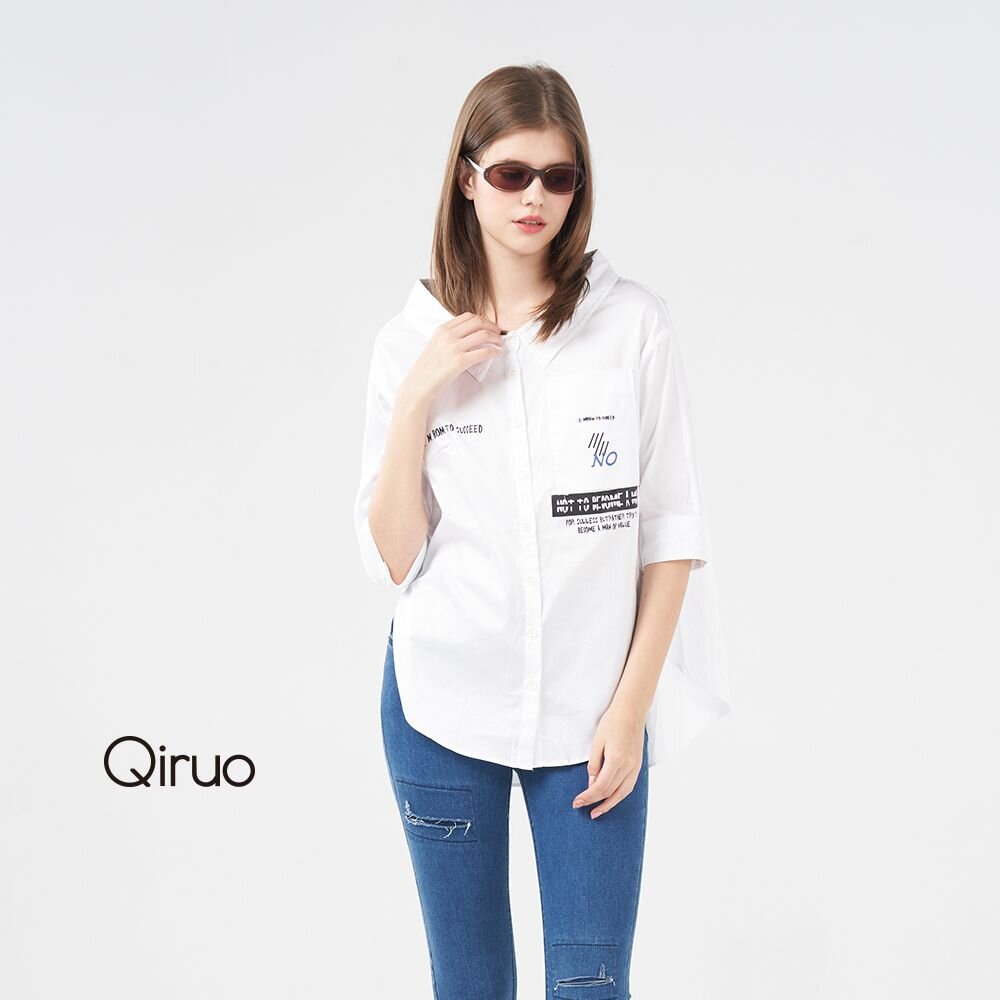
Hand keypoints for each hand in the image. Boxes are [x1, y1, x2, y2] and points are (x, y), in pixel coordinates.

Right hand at [400, 312, 503, 406]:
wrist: (419, 384)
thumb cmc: (427, 368)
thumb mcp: (435, 345)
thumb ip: (449, 338)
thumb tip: (468, 336)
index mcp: (442, 330)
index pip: (467, 316)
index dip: (482, 320)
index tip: (488, 326)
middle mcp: (448, 335)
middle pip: (478, 322)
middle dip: (491, 326)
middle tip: (497, 334)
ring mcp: (454, 347)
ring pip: (483, 334)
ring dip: (495, 338)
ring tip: (499, 344)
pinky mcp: (460, 361)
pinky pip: (484, 352)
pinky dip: (494, 351)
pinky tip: (496, 354)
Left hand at [571, 703, 645, 818]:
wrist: (632, 711)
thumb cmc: (612, 722)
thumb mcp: (597, 741)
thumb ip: (594, 764)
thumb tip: (591, 784)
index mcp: (616, 759)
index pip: (601, 786)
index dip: (588, 797)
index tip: (577, 802)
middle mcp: (628, 766)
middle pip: (610, 792)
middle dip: (594, 802)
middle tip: (581, 807)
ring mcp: (635, 767)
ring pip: (622, 793)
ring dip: (609, 804)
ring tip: (597, 812)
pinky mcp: (638, 766)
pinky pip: (629, 786)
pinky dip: (619, 795)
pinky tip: (611, 799)